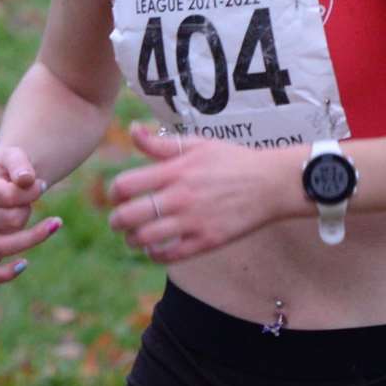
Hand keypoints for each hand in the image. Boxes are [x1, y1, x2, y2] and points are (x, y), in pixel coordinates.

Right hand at [0, 145, 61, 284]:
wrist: (6, 181)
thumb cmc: (9, 168)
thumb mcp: (14, 155)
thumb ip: (19, 164)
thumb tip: (26, 180)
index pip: (2, 195)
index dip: (28, 192)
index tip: (42, 184)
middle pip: (7, 220)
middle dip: (28, 209)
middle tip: (33, 201)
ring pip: (1, 247)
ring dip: (32, 236)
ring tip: (52, 224)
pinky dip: (4, 274)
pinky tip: (25, 264)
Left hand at [107, 123, 292, 262]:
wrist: (271, 184)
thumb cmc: (233, 161)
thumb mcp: (197, 144)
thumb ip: (160, 143)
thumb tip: (131, 130)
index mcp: (175, 172)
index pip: (125, 186)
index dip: (114, 193)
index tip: (119, 196)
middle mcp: (180, 197)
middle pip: (128, 216)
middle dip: (116, 221)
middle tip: (119, 220)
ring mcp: (193, 222)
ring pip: (144, 239)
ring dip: (133, 239)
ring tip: (136, 236)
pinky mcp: (206, 241)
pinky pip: (169, 255)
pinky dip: (155, 254)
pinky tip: (156, 247)